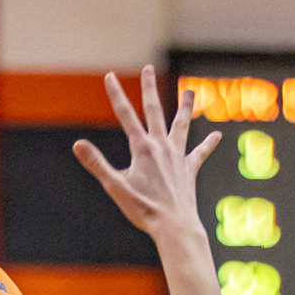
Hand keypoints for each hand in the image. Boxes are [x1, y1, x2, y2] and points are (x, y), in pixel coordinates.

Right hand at [72, 65, 219, 245]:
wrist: (174, 226)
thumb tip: (77, 145)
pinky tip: (216, 135)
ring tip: (190, 91)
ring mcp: (177, 157)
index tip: (110, 76)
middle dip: (149, 88)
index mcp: (143, 149)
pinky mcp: (189, 170)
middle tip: (148, 68)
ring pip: (181, 125)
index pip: (126, 115)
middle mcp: (162, 147)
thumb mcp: (115, 187)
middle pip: (155, 111)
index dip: (116, 94)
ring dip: (185, 107)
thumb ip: (97, 164)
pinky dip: (208, 144)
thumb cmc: (144, 210)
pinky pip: (199, 153)